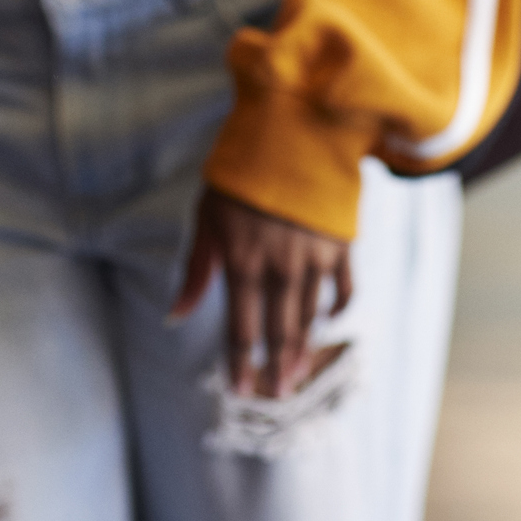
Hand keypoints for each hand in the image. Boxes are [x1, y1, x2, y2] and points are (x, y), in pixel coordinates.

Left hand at [171, 186, 352, 396]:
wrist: (292, 128)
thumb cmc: (240, 171)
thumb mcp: (208, 214)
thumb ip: (198, 268)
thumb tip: (175, 314)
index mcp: (243, 260)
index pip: (242, 327)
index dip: (241, 362)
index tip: (241, 390)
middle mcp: (281, 265)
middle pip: (279, 330)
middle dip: (276, 366)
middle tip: (277, 393)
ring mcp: (315, 256)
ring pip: (310, 315)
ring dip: (304, 347)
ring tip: (298, 373)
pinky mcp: (342, 242)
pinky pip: (344, 287)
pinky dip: (337, 308)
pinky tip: (330, 322)